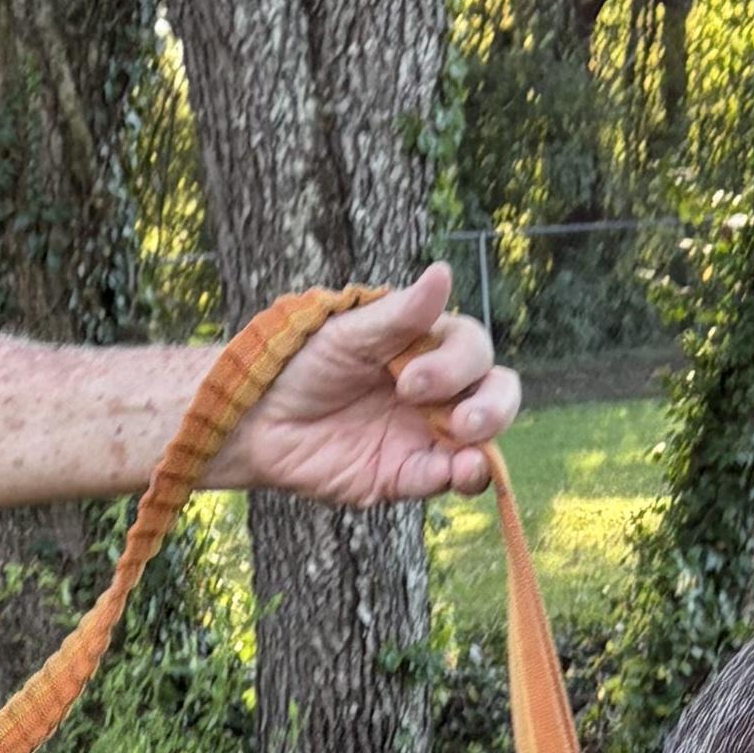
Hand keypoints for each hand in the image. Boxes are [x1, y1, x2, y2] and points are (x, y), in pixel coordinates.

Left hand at [213, 266, 518, 504]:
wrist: (258, 416)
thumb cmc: (300, 361)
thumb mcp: (348, 333)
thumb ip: (400, 315)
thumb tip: (444, 273)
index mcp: (425, 348)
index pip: (474, 350)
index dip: (457, 365)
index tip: (408, 379)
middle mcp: (435, 392)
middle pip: (495, 394)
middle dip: (492, 407)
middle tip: (461, 422)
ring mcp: (425, 435)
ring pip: (482, 441)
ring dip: (486, 445)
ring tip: (466, 454)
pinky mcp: (406, 476)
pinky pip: (445, 479)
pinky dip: (459, 478)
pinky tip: (456, 473)